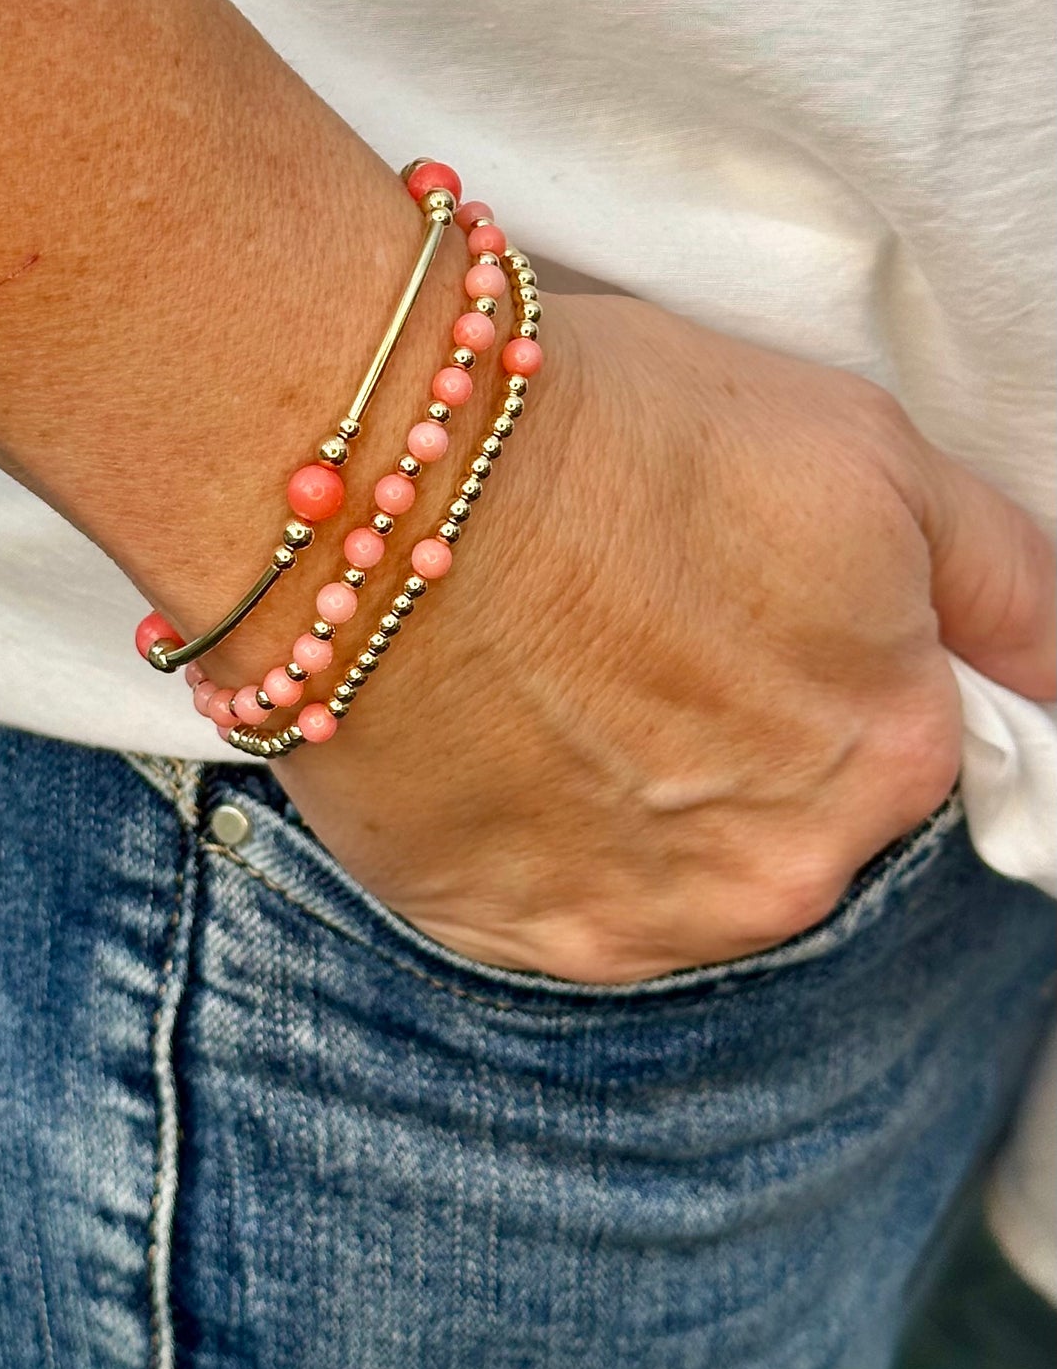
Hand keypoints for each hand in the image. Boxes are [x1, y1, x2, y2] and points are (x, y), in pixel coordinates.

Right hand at [263, 294, 1054, 982]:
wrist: (373, 475)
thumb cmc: (616, 434)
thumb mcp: (869, 454)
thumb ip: (1005, 586)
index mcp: (889, 755)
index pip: (898, 745)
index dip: (812, 664)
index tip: (726, 609)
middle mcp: (781, 873)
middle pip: (781, 823)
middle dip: (723, 741)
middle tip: (620, 626)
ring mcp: (635, 921)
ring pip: (663, 872)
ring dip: (623, 797)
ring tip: (538, 671)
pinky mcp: (497, 934)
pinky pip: (545, 900)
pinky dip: (527, 832)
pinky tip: (484, 730)